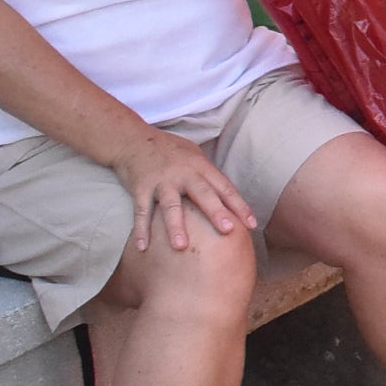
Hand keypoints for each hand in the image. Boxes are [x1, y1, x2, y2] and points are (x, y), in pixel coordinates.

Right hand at [110, 127, 251, 253]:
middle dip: (215, 212)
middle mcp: (183, 173)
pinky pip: (141, 210)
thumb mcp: (194, 156)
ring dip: (176, 226)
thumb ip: (209, 176)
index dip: (239, 205)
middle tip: (228, 230)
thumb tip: (228, 198)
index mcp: (200, 166)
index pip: (224, 187)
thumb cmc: (169, 150)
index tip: (252, 224)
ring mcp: (161, 181)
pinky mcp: (140, 187)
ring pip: (170, 205)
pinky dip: (141, 229)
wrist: (132, 138)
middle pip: (203, 194)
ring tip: (181, 246)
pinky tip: (143, 247)